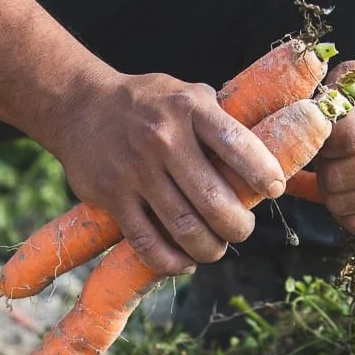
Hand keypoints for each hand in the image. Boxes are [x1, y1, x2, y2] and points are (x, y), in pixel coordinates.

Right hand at [45, 70, 286, 276]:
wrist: (79, 106)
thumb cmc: (145, 102)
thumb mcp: (184, 92)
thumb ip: (217, 117)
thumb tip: (261, 151)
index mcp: (189, 108)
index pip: (237, 145)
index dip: (263, 173)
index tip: (275, 190)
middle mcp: (163, 139)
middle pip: (213, 199)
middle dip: (237, 226)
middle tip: (241, 230)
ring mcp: (135, 171)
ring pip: (183, 227)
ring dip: (208, 249)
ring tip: (214, 249)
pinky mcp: (112, 196)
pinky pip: (146, 242)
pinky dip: (171, 262)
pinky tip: (184, 262)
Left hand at [313, 61, 354, 235]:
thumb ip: (326, 93)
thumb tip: (300, 119)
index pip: (347, 139)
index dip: (322, 143)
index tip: (323, 138)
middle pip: (339, 178)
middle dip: (323, 168)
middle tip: (330, 157)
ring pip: (343, 205)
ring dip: (330, 191)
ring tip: (341, 170)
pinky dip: (344, 212)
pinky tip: (351, 191)